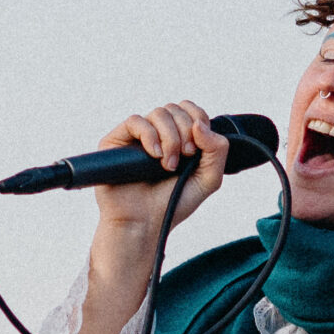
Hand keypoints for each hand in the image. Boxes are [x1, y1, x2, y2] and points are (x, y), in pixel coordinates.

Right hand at [88, 101, 229, 234]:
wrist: (144, 224)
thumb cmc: (172, 204)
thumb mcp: (208, 179)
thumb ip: (217, 150)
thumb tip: (199, 124)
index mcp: (178, 138)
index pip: (190, 110)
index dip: (198, 119)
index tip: (197, 148)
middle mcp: (157, 134)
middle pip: (175, 108)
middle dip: (185, 131)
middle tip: (185, 157)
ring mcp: (137, 136)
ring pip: (158, 113)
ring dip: (170, 138)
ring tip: (167, 165)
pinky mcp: (116, 141)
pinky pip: (135, 121)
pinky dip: (150, 136)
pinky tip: (155, 156)